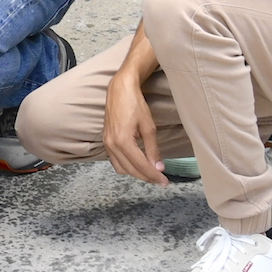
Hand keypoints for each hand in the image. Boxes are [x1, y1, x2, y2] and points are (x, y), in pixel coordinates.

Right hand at [102, 68, 167, 185]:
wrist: (120, 90)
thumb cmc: (135, 104)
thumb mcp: (149, 127)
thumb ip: (153, 149)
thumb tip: (159, 167)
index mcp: (122, 142)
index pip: (140, 165)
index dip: (154, 176)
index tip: (165, 182)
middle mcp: (111, 145)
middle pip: (130, 170)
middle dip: (147, 177)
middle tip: (161, 180)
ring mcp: (107, 143)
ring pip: (121, 168)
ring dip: (136, 173)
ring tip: (150, 173)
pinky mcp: (106, 141)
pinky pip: (115, 161)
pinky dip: (126, 166)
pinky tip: (137, 164)